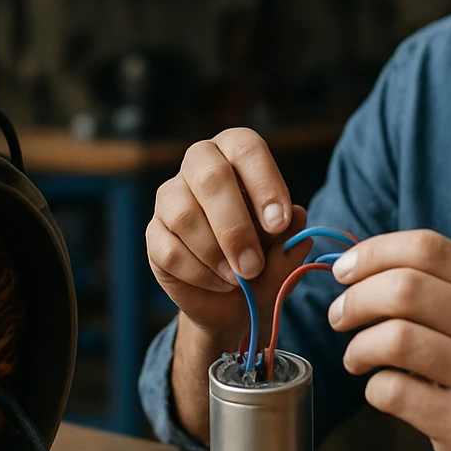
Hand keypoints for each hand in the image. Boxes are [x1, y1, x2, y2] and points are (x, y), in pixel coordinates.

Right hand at [147, 129, 311, 347]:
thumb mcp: (284, 251)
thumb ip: (290, 236)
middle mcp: (199, 165)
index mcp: (236, 155)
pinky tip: (219, 283)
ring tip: (238, 278)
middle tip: (254, 265)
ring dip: (215, 254)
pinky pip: (169, 250)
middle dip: (235, 227)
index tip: (280, 223)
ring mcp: (170, 197)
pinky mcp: (154, 233)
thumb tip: (297, 218)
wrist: (233, 301)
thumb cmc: (263, 260)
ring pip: (184, 215)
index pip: (246, 149)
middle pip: (211, 178)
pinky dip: (199, 273)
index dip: (265, 184)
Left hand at [329, 230, 450, 450]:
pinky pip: (395, 392)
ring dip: (358, 346)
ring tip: (357, 358)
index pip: (429, 248)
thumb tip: (366, 266)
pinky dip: (374, 387)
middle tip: (340, 317)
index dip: (375, 253)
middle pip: (404, 287)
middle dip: (355, 299)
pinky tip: (382, 391)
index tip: (345, 271)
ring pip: (394, 338)